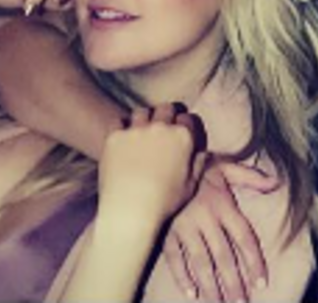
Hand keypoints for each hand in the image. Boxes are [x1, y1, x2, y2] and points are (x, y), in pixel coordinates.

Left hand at [97, 104, 206, 227]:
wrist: (130, 211)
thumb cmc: (164, 202)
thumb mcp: (191, 185)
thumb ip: (199, 163)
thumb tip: (202, 151)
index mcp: (183, 137)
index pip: (187, 118)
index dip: (185, 125)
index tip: (181, 132)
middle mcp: (161, 127)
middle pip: (165, 108)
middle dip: (166, 115)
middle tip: (162, 127)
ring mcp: (136, 130)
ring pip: (142, 112)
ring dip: (144, 119)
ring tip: (142, 131)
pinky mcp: (115, 136)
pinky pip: (119, 121)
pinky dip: (122, 126)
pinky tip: (124, 136)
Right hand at [163, 160, 280, 300]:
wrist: (160, 160)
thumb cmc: (197, 165)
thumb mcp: (225, 166)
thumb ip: (250, 176)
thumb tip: (276, 183)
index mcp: (223, 205)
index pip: (243, 238)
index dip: (253, 261)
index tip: (261, 283)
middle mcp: (205, 219)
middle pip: (223, 256)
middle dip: (233, 282)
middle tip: (241, 302)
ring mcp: (184, 227)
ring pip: (201, 261)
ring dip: (211, 285)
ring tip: (219, 302)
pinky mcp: (166, 231)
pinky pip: (174, 258)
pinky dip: (182, 276)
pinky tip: (191, 293)